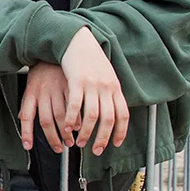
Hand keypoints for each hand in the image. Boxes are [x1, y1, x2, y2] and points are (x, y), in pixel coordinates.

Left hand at [18, 62, 73, 152]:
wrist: (56, 50)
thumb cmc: (43, 72)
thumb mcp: (31, 86)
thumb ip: (28, 103)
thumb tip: (22, 119)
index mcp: (31, 93)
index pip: (26, 116)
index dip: (26, 133)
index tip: (28, 146)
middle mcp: (44, 92)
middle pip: (47, 121)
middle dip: (53, 138)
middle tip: (59, 148)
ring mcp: (58, 89)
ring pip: (62, 116)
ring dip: (67, 132)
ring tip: (72, 142)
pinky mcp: (72, 86)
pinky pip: (75, 107)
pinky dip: (78, 119)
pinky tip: (80, 127)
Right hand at [59, 27, 128, 155]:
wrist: (78, 40)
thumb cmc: (89, 59)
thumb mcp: (106, 75)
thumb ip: (109, 92)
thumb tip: (111, 110)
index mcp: (115, 88)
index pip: (123, 115)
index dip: (120, 132)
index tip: (115, 144)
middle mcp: (106, 87)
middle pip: (108, 119)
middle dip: (102, 138)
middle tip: (95, 150)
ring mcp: (92, 84)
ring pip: (92, 115)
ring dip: (86, 133)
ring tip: (79, 143)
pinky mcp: (76, 81)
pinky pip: (74, 105)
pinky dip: (71, 119)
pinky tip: (66, 127)